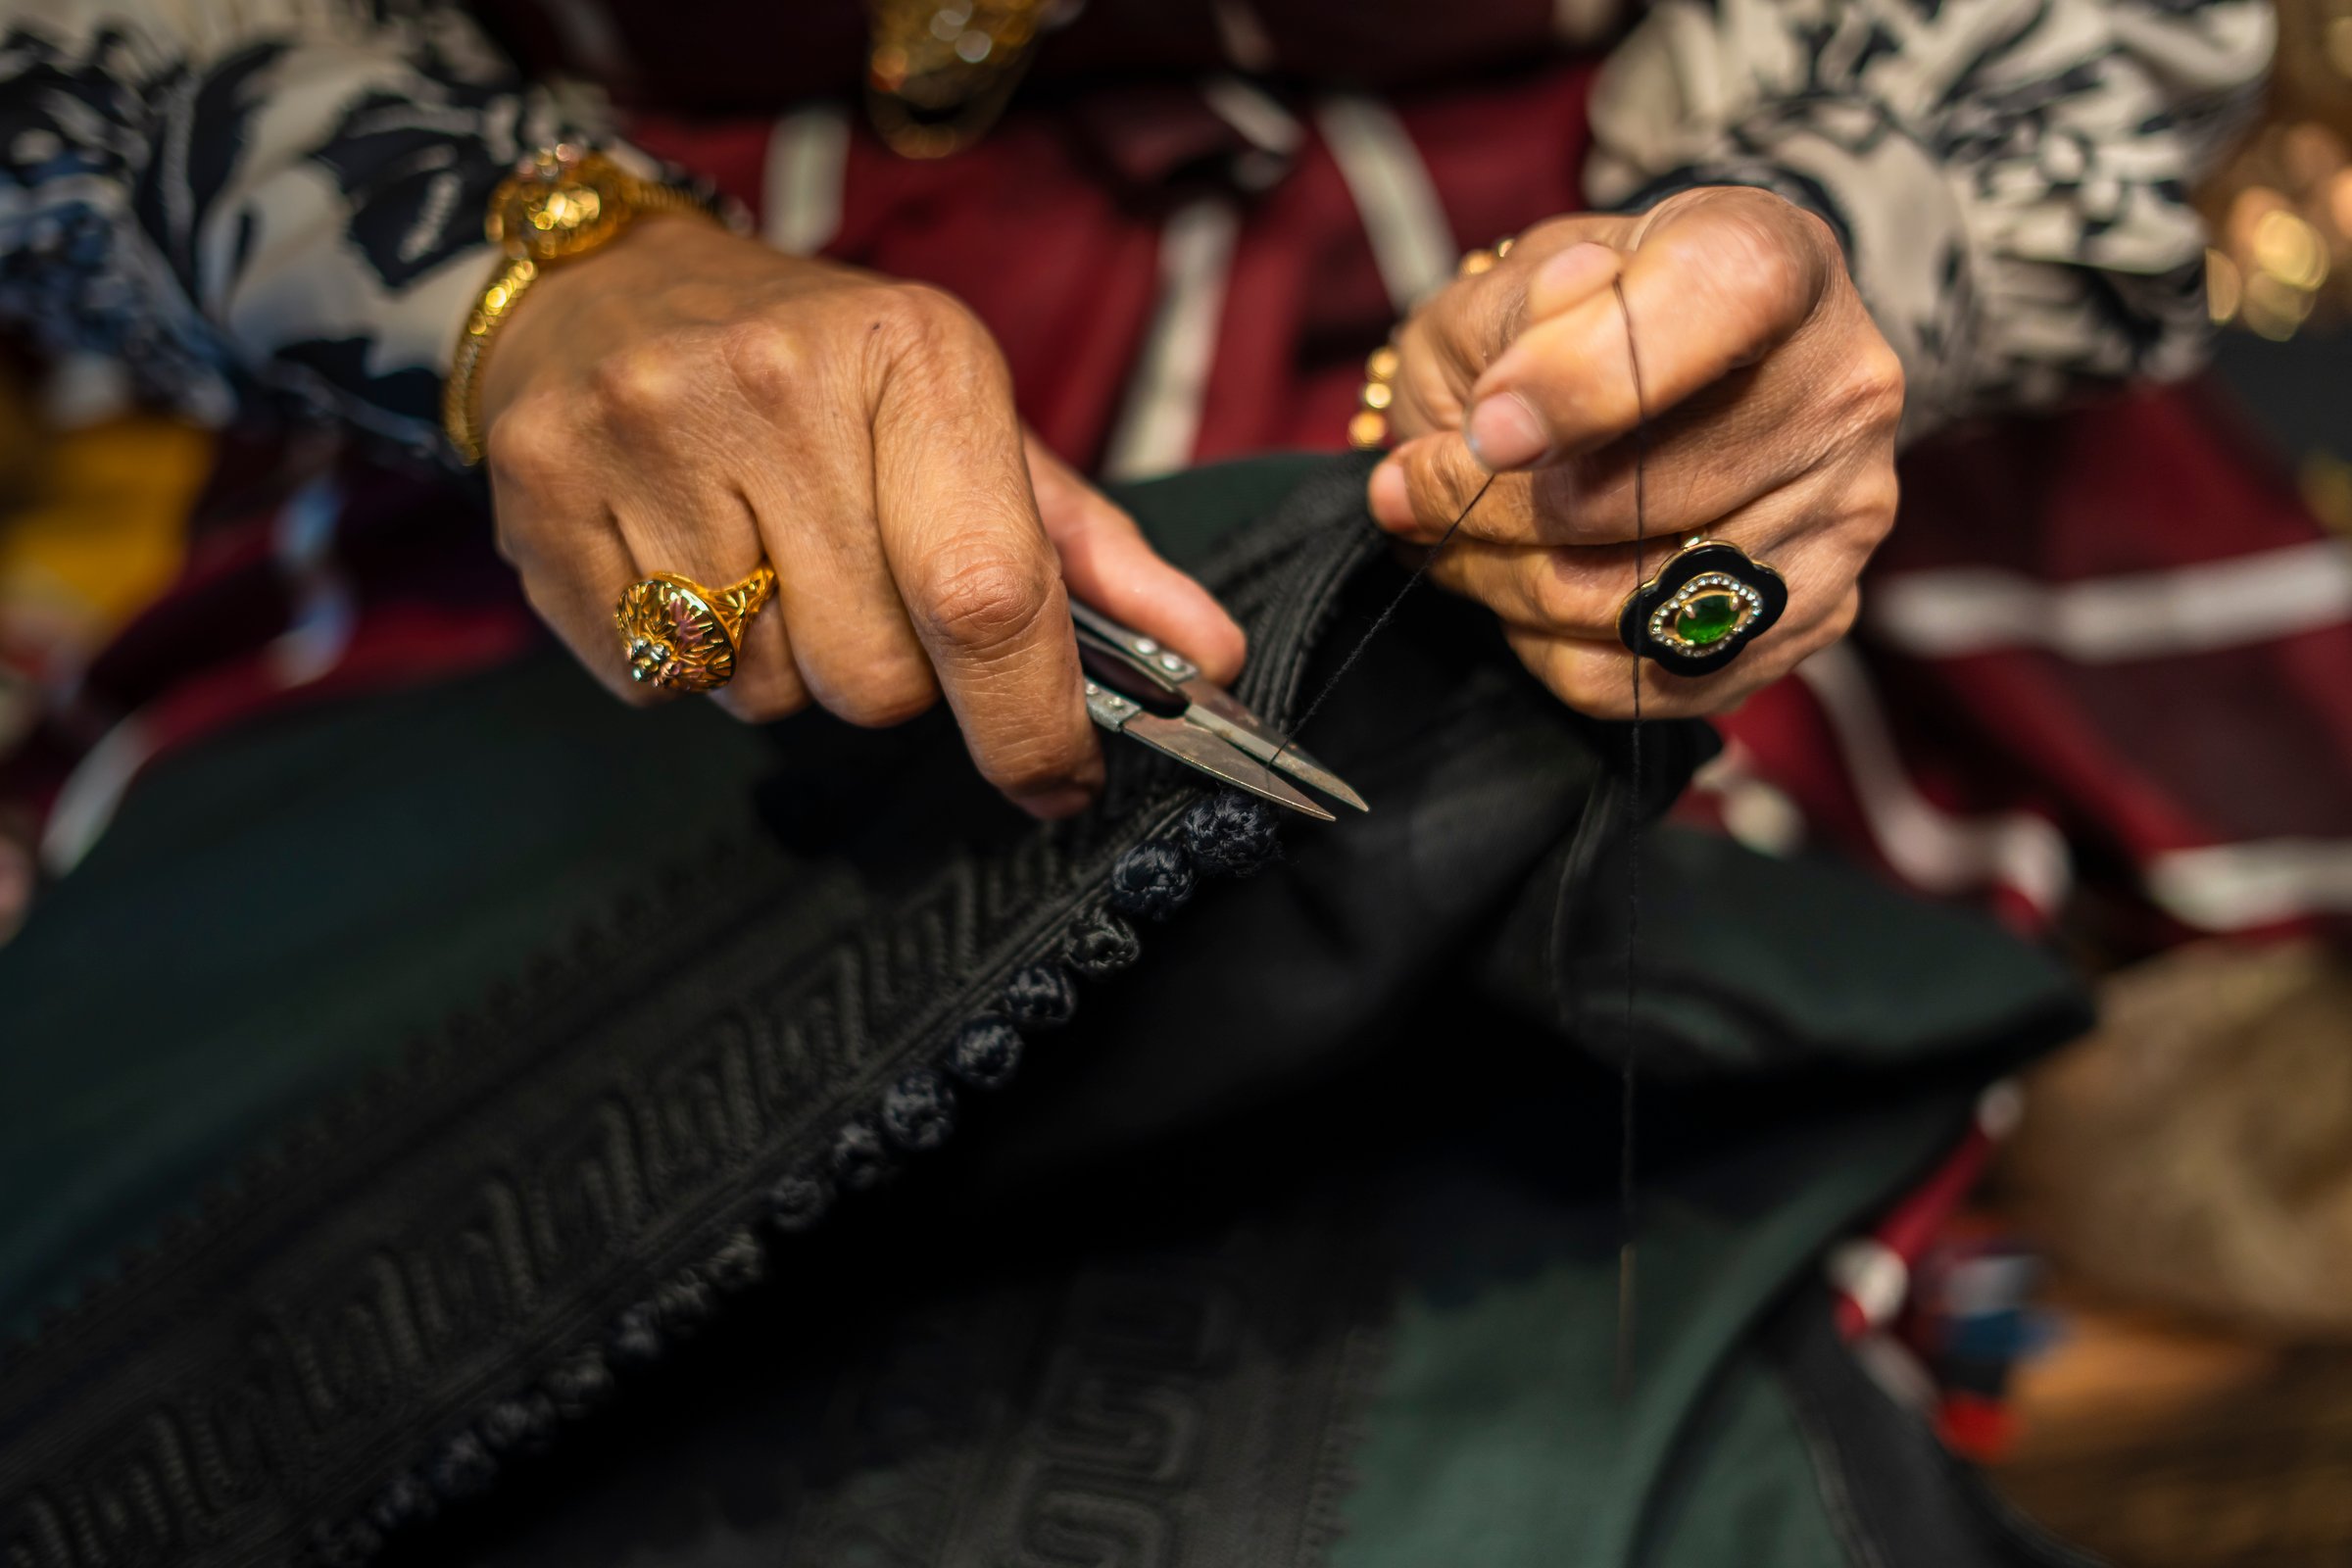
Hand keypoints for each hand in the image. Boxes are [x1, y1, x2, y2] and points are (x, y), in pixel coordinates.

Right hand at [476, 217, 1244, 816]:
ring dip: (786, 662)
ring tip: (761, 553)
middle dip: (891, 671)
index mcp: (913, 358)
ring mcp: (645, 437)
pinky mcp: (540, 496)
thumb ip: (1090, 553)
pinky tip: (682, 558)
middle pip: (874, 678)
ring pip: (765, 692)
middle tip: (859, 581)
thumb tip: (1209, 658)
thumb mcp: (970, 423)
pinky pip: (656, 684)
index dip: (1032, 720)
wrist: (603, 283)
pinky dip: (686, 659)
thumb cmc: (822, 371)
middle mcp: (774, 389)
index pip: (987, 595)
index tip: (1061, 777)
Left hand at [1367, 187, 1902, 717]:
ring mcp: (1845, 512)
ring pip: (1627, 603)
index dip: (1581, 381)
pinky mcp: (1817, 615)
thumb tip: (1493, 433)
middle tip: (1411, 494)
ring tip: (1458, 542)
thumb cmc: (1583, 316)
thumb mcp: (1514, 281)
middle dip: (1480, 509)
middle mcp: (1840, 388)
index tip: (1486, 430)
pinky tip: (1528, 593)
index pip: (1706, 307)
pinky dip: (1552, 651)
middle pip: (1628, 494)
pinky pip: (1646, 681)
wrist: (1680, 369)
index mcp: (1772, 259)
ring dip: (1502, 585)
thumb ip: (1495, 333)